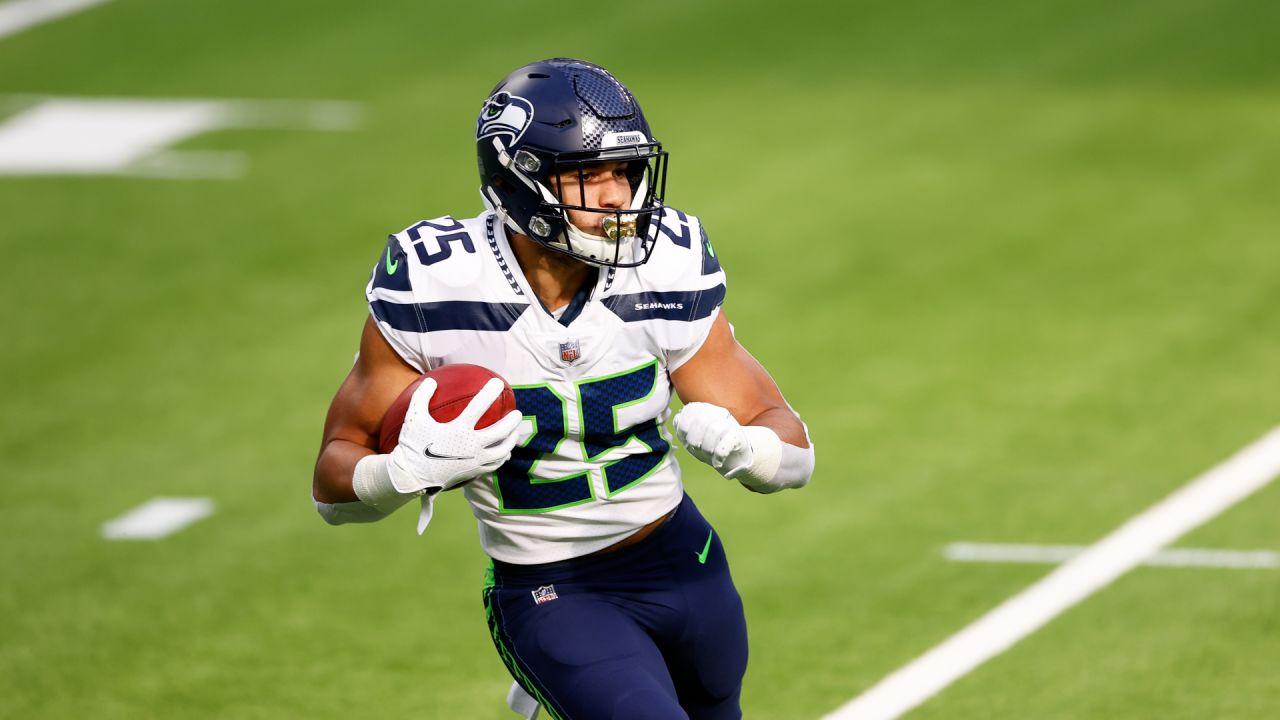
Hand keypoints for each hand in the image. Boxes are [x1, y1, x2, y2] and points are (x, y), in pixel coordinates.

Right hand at [386, 377, 521, 495]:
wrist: (411, 477)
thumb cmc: (413, 445)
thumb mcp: (414, 418)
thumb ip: (422, 397)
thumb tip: (430, 380)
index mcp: (458, 430)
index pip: (479, 406)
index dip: (490, 392)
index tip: (499, 383)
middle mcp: (471, 445)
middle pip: (500, 431)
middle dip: (512, 421)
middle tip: (517, 413)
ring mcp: (474, 460)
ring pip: (502, 450)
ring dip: (511, 440)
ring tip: (515, 433)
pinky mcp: (474, 472)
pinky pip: (494, 465)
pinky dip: (501, 457)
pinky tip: (504, 453)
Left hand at [672, 402, 752, 477]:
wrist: (734, 459)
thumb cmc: (710, 446)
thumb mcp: (691, 437)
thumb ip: (681, 427)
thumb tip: (677, 419)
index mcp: (704, 409)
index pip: (689, 410)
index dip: (683, 428)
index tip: (686, 440)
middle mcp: (718, 412)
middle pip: (700, 420)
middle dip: (694, 439)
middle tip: (697, 449)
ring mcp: (730, 423)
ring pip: (714, 430)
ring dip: (707, 448)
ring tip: (708, 454)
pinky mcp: (739, 437)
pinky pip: (725, 444)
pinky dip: (718, 456)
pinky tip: (717, 462)